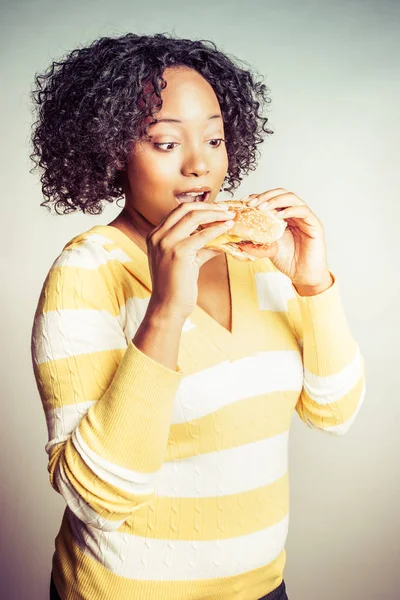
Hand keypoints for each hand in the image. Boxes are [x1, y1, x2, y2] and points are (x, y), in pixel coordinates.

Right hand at [146, 202, 234, 320]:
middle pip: (186, 209)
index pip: (178, 211)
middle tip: (226, 209)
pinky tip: (228, 228)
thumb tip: (220, 237)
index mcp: (155, 235)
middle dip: (209, 206)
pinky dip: (217, 229)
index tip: (217, 209)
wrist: (168, 306)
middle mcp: (157, 236)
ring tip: (230, 216)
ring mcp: (166, 243)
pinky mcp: (178, 252)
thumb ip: (199, 246)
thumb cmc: (176, 286)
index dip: (200, 207)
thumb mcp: (186, 260)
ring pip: (194, 217)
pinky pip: (202, 235)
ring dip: (215, 214)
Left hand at [241, 188, 332, 290]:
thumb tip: (238, 240)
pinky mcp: (314, 224)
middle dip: (265, 196)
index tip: (244, 201)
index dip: (257, 197)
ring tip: (263, 208)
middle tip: (252, 203)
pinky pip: (303, 211)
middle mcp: (294, 213)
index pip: (270, 199)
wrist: (303, 275)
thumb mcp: (267, 248)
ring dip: (275, 200)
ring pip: (291, 198)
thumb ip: (256, 241)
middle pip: (281, 193)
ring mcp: (304, 217)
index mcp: (283, 216)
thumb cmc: (288, 261)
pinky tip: (279, 215)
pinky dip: (290, 210)